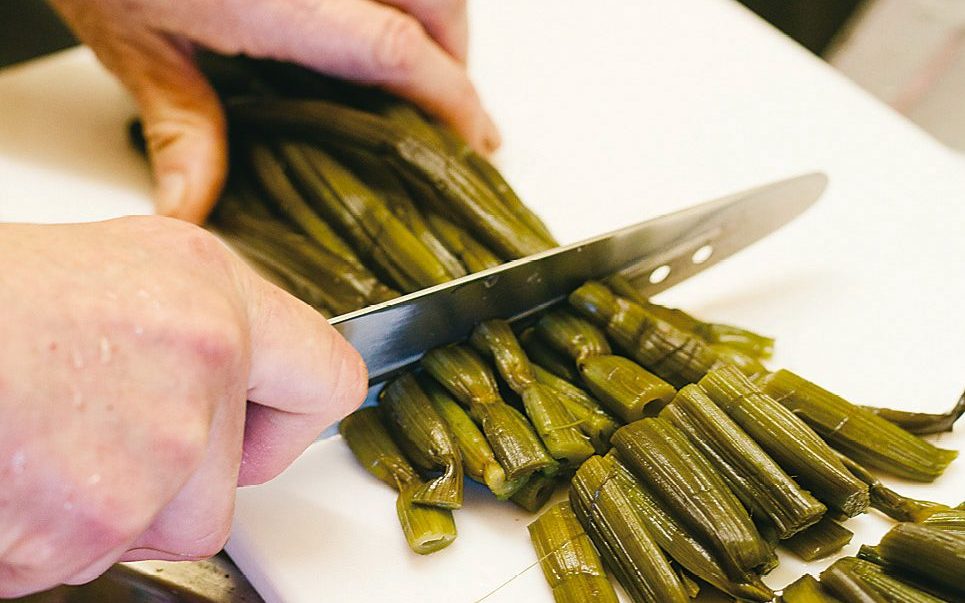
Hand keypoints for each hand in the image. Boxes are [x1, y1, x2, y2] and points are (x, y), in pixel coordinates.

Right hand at [0, 217, 366, 595]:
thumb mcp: (124, 271)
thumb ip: (203, 328)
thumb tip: (243, 375)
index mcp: (215, 296)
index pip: (328, 380)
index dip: (294, 417)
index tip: (269, 424)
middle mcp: (203, 363)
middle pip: (229, 491)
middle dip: (173, 485)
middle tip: (100, 433)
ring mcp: (155, 449)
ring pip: (159, 530)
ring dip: (102, 509)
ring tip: (40, 438)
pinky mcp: (93, 518)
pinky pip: (86, 558)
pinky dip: (45, 536)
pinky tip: (16, 468)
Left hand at [48, 0, 499, 222]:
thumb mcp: (132, 41)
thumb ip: (180, 128)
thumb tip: (189, 206)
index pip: (398, 53)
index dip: (451, 98)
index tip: (476, 136)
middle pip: (437, 1)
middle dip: (458, 57)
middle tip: (456, 106)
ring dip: (441, 15)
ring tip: (430, 57)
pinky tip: (390, 9)